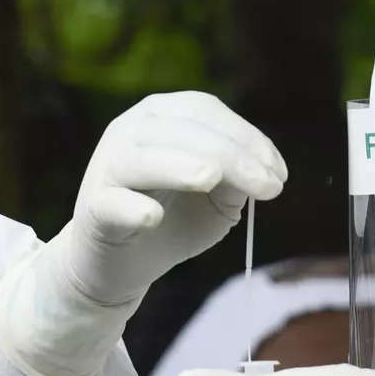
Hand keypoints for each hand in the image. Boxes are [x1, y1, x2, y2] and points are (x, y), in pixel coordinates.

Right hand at [0, 92, 285, 375]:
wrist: (121, 263)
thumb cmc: (170, 220)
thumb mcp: (215, 198)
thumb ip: (236, 180)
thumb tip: (260, 170)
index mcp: (160, 116)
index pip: (205, 111)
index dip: (247, 136)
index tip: (279, 173)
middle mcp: (129, 131)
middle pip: (183, 131)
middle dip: (232, 156)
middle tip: (270, 187)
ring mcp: (107, 167)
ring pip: (142, 158)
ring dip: (179, 166)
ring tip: (211, 179)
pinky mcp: (94, 209)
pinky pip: (111, 204)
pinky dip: (132, 208)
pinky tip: (153, 216)